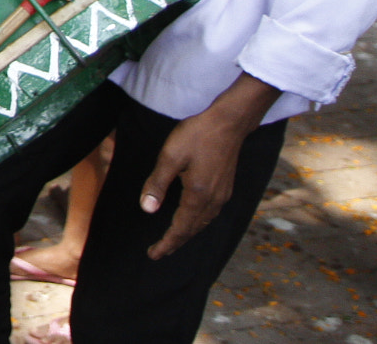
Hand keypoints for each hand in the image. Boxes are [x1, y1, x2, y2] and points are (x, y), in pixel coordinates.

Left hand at [136, 82, 273, 257]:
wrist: (229, 123)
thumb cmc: (197, 135)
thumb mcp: (170, 156)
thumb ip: (157, 183)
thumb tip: (147, 210)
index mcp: (198, 195)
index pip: (180, 229)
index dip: (166, 243)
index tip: (153, 254)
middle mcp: (213, 200)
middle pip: (192, 230)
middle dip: (175, 243)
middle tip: (158, 252)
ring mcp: (222, 195)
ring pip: (203, 223)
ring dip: (187, 234)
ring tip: (172, 241)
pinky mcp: (225, 187)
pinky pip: (210, 214)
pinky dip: (197, 223)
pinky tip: (191, 220)